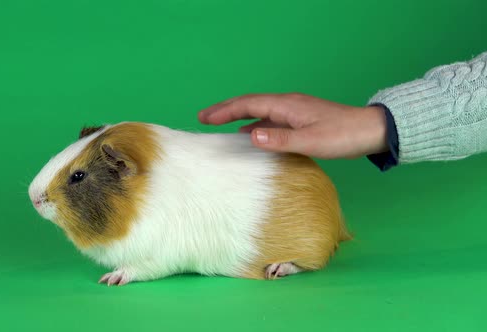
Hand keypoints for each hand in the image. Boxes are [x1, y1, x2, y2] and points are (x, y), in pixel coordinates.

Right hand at [198, 93, 388, 158]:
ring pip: (259, 111)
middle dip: (226, 110)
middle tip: (204, 118)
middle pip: (250, 104)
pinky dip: (254, 125)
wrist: (370, 130)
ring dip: (238, 117)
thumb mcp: (310, 141)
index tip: (205, 117)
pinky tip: (251, 136)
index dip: (225, 110)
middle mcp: (287, 104)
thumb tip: (250, 136)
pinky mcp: (300, 120)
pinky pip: (270, 120)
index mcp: (287, 105)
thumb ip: (280, 140)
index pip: (248, 104)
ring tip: (220, 125)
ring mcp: (294, 112)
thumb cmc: (343, 136)